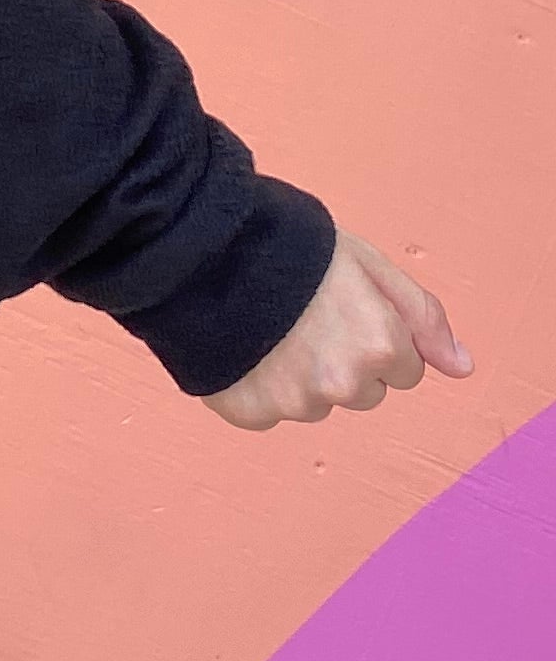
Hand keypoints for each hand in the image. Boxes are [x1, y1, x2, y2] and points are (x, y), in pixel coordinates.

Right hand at [203, 227, 471, 430]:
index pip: (404, 368)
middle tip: (303, 316)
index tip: (342, 308)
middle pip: (363, 391)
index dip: (375, 334)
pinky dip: (258, 386)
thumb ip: (422, 317)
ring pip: (316, 402)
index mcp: (382, 346)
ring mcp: (296, 404)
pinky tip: (242, 347)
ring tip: (266, 326)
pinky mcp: (252, 414)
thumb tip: (462, 368)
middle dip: (342, 360)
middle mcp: (345, 384)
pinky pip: (270, 412)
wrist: (199, 247)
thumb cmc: (288, 245)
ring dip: (299, 374)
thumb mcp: (367, 263)